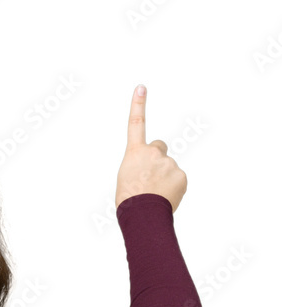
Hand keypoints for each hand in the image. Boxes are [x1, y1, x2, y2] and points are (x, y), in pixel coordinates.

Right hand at [115, 84, 186, 212]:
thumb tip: (153, 170)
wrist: (142, 217)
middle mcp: (153, 153)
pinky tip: (165, 198)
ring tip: (155, 194)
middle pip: (159, 148)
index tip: (141, 88)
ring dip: (164, 178)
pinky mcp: (181, 175)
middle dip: (157, 159)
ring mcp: (169, 163)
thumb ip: (139, 166)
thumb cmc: (130, 202)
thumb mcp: (126, 179)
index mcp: (135, 154)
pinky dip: (173, 188)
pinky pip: (178, 179)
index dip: (138, 105)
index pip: (136, 124)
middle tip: (150, 178)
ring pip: (169, 167)